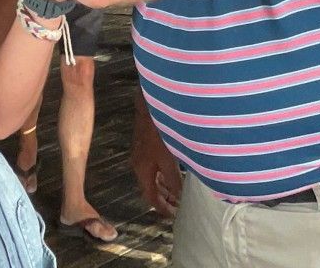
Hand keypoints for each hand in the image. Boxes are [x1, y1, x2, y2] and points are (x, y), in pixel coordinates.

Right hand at [131, 93, 181, 218]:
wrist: (149, 105)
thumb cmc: (158, 133)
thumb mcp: (168, 159)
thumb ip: (174, 180)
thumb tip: (180, 197)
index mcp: (141, 170)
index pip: (150, 196)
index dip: (162, 207)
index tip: (174, 215)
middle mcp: (139, 163)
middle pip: (151, 186)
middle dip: (164, 197)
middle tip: (179, 205)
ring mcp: (142, 152)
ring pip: (153, 175)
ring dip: (165, 184)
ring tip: (179, 191)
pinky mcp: (147, 142)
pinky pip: (155, 165)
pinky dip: (164, 172)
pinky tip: (176, 170)